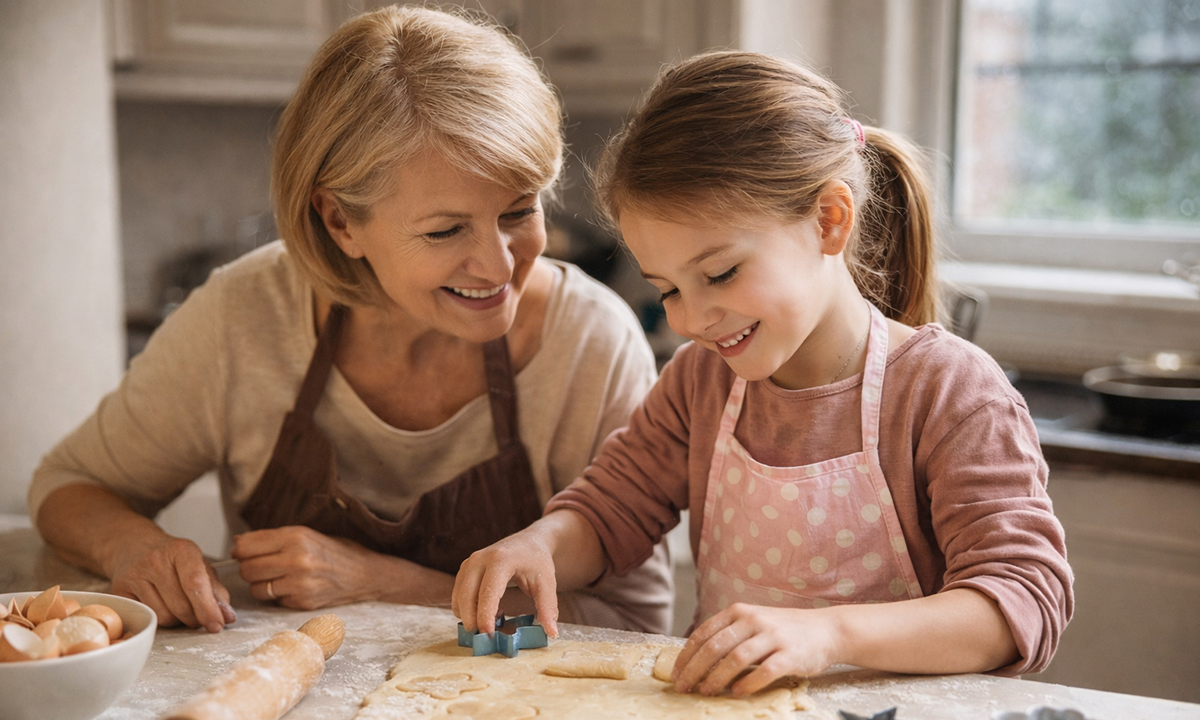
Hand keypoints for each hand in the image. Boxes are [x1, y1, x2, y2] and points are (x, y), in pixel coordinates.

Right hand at [107, 534, 236, 632]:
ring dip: (176, 620)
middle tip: (197, 615)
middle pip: (181, 606)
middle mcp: (156, 560)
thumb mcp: (199, 566)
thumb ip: (216, 591)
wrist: (133, 546)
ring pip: (163, 617)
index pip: (195, 583)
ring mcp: (135, 575)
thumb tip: (228, 617)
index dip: (208, 608)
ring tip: (176, 606)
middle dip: (194, 618)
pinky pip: (146, 618)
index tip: (217, 625)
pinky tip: (160, 606)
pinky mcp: (119, 591)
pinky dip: (158, 620)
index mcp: (182, 550)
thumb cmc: (172, 559)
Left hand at [231, 525, 379, 609]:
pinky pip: (274, 600)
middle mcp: (296, 560)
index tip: (242, 551)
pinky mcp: (302, 602)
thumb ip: (272, 538)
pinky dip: (277, 595)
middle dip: (248, 568)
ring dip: (261, 584)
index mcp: (296, 537)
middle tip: (260, 565)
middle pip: (247, 569)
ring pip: (256, 588)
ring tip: (276, 577)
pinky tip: (291, 587)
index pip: (247, 546)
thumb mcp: (306, 534)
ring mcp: (299, 584)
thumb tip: (238, 543)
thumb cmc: (334, 551)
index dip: (240, 550)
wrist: (364, 574)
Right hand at [452, 525, 561, 637]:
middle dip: (473, 621)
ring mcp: (469, 563)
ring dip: (470, 617)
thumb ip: (547, 607)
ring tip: (496, 620)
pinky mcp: (464, 569)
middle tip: (488, 639)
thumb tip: (551, 633)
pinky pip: (458, 596)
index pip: (487, 592)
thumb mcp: (547, 583)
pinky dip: (467, 610)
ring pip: (459, 598)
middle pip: (467, 597)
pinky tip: (488, 610)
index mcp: (500, 560)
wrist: (529, 542)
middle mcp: (479, 559)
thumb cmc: (538, 563)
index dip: (485, 616)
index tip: (488, 636)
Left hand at [672, 603, 841, 695]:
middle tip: (685, 688)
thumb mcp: (753, 623)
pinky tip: (737, 692)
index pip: (704, 633)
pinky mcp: (790, 654)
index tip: (677, 674)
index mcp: (739, 612)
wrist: (826, 630)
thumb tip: (697, 661)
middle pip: (715, 647)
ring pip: (736, 659)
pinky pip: (764, 671)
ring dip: (717, 678)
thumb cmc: (783, 631)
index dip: (687, 656)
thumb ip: (729, 635)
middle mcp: (753, 620)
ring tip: (706, 692)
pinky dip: (748, 683)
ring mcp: (772, 636)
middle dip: (695, 670)